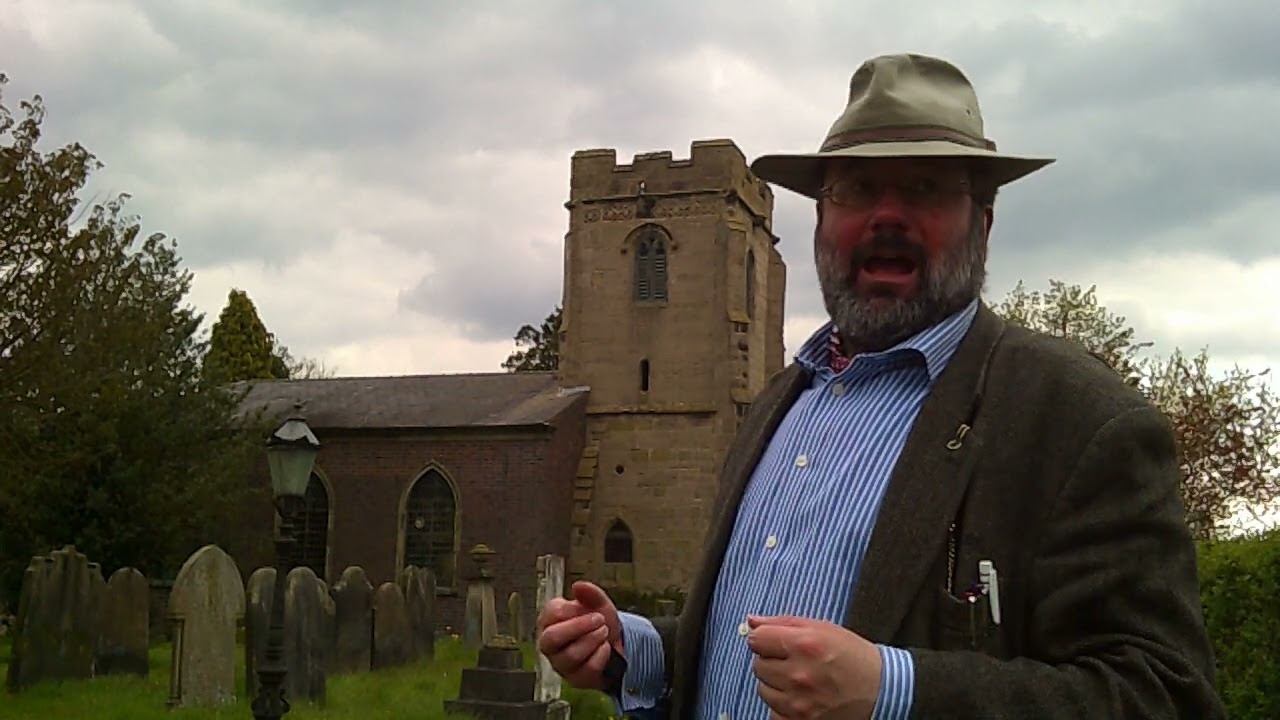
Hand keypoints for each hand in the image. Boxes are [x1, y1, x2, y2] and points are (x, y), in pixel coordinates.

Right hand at [535, 581, 623, 690]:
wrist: (616, 645)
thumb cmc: (599, 622)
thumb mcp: (598, 604)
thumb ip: (590, 593)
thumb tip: (578, 586)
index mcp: (550, 620)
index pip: (551, 613)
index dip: (572, 610)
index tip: (589, 608)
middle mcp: (549, 643)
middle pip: (553, 638)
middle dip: (580, 627)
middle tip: (600, 620)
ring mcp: (559, 663)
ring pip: (571, 655)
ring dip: (593, 640)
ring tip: (604, 632)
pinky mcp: (574, 679)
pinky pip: (587, 669)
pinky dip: (601, 655)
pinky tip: (606, 648)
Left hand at [746, 615, 882, 719]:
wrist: (881, 690)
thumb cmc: (852, 656)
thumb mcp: (822, 628)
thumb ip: (783, 623)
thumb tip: (752, 621)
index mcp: (805, 645)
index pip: (757, 639)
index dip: (765, 638)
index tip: (775, 641)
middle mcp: (799, 674)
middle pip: (758, 665)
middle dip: (771, 660)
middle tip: (793, 661)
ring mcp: (799, 703)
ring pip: (762, 689)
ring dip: (775, 683)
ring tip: (798, 679)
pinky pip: (773, 711)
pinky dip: (782, 705)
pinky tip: (800, 697)